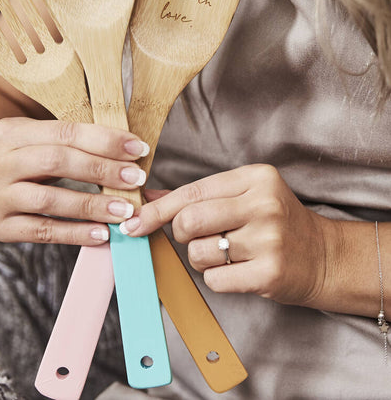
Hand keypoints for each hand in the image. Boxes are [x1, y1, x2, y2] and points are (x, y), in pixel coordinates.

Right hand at [0, 117, 148, 245]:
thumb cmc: (21, 153)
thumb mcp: (36, 135)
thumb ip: (73, 141)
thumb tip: (130, 154)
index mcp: (10, 130)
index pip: (65, 132)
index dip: (105, 141)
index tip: (138, 150)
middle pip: (56, 162)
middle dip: (102, 170)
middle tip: (136, 180)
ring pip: (48, 200)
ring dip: (92, 206)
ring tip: (125, 211)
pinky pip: (41, 231)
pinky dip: (74, 233)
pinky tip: (102, 233)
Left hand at [123, 164, 333, 306]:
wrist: (324, 256)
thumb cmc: (275, 223)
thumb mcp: (243, 196)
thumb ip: (197, 195)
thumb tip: (148, 198)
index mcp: (254, 178)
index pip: (191, 191)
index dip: (157, 209)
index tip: (133, 222)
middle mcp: (263, 204)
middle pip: (189, 221)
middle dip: (182, 235)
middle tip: (197, 237)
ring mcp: (269, 239)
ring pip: (198, 253)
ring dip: (200, 259)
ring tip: (225, 254)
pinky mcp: (270, 273)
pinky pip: (214, 279)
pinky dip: (216, 278)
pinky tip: (239, 270)